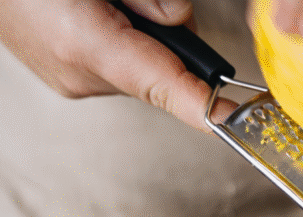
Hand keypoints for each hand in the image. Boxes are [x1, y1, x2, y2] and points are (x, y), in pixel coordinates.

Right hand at [0, 0, 236, 131]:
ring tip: (100, 3)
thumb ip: (147, 0)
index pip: (164, 84)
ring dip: (141, 34)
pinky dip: (121, 39)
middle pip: (165, 67)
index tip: (234, 118)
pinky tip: (91, 12)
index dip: (204, 104)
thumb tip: (178, 21)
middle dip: (165, 35)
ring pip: (145, 62)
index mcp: (87, 46)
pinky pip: (121, 61)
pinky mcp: (68, 78)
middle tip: (126, 2)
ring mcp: (73, 82)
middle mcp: (80, 75)